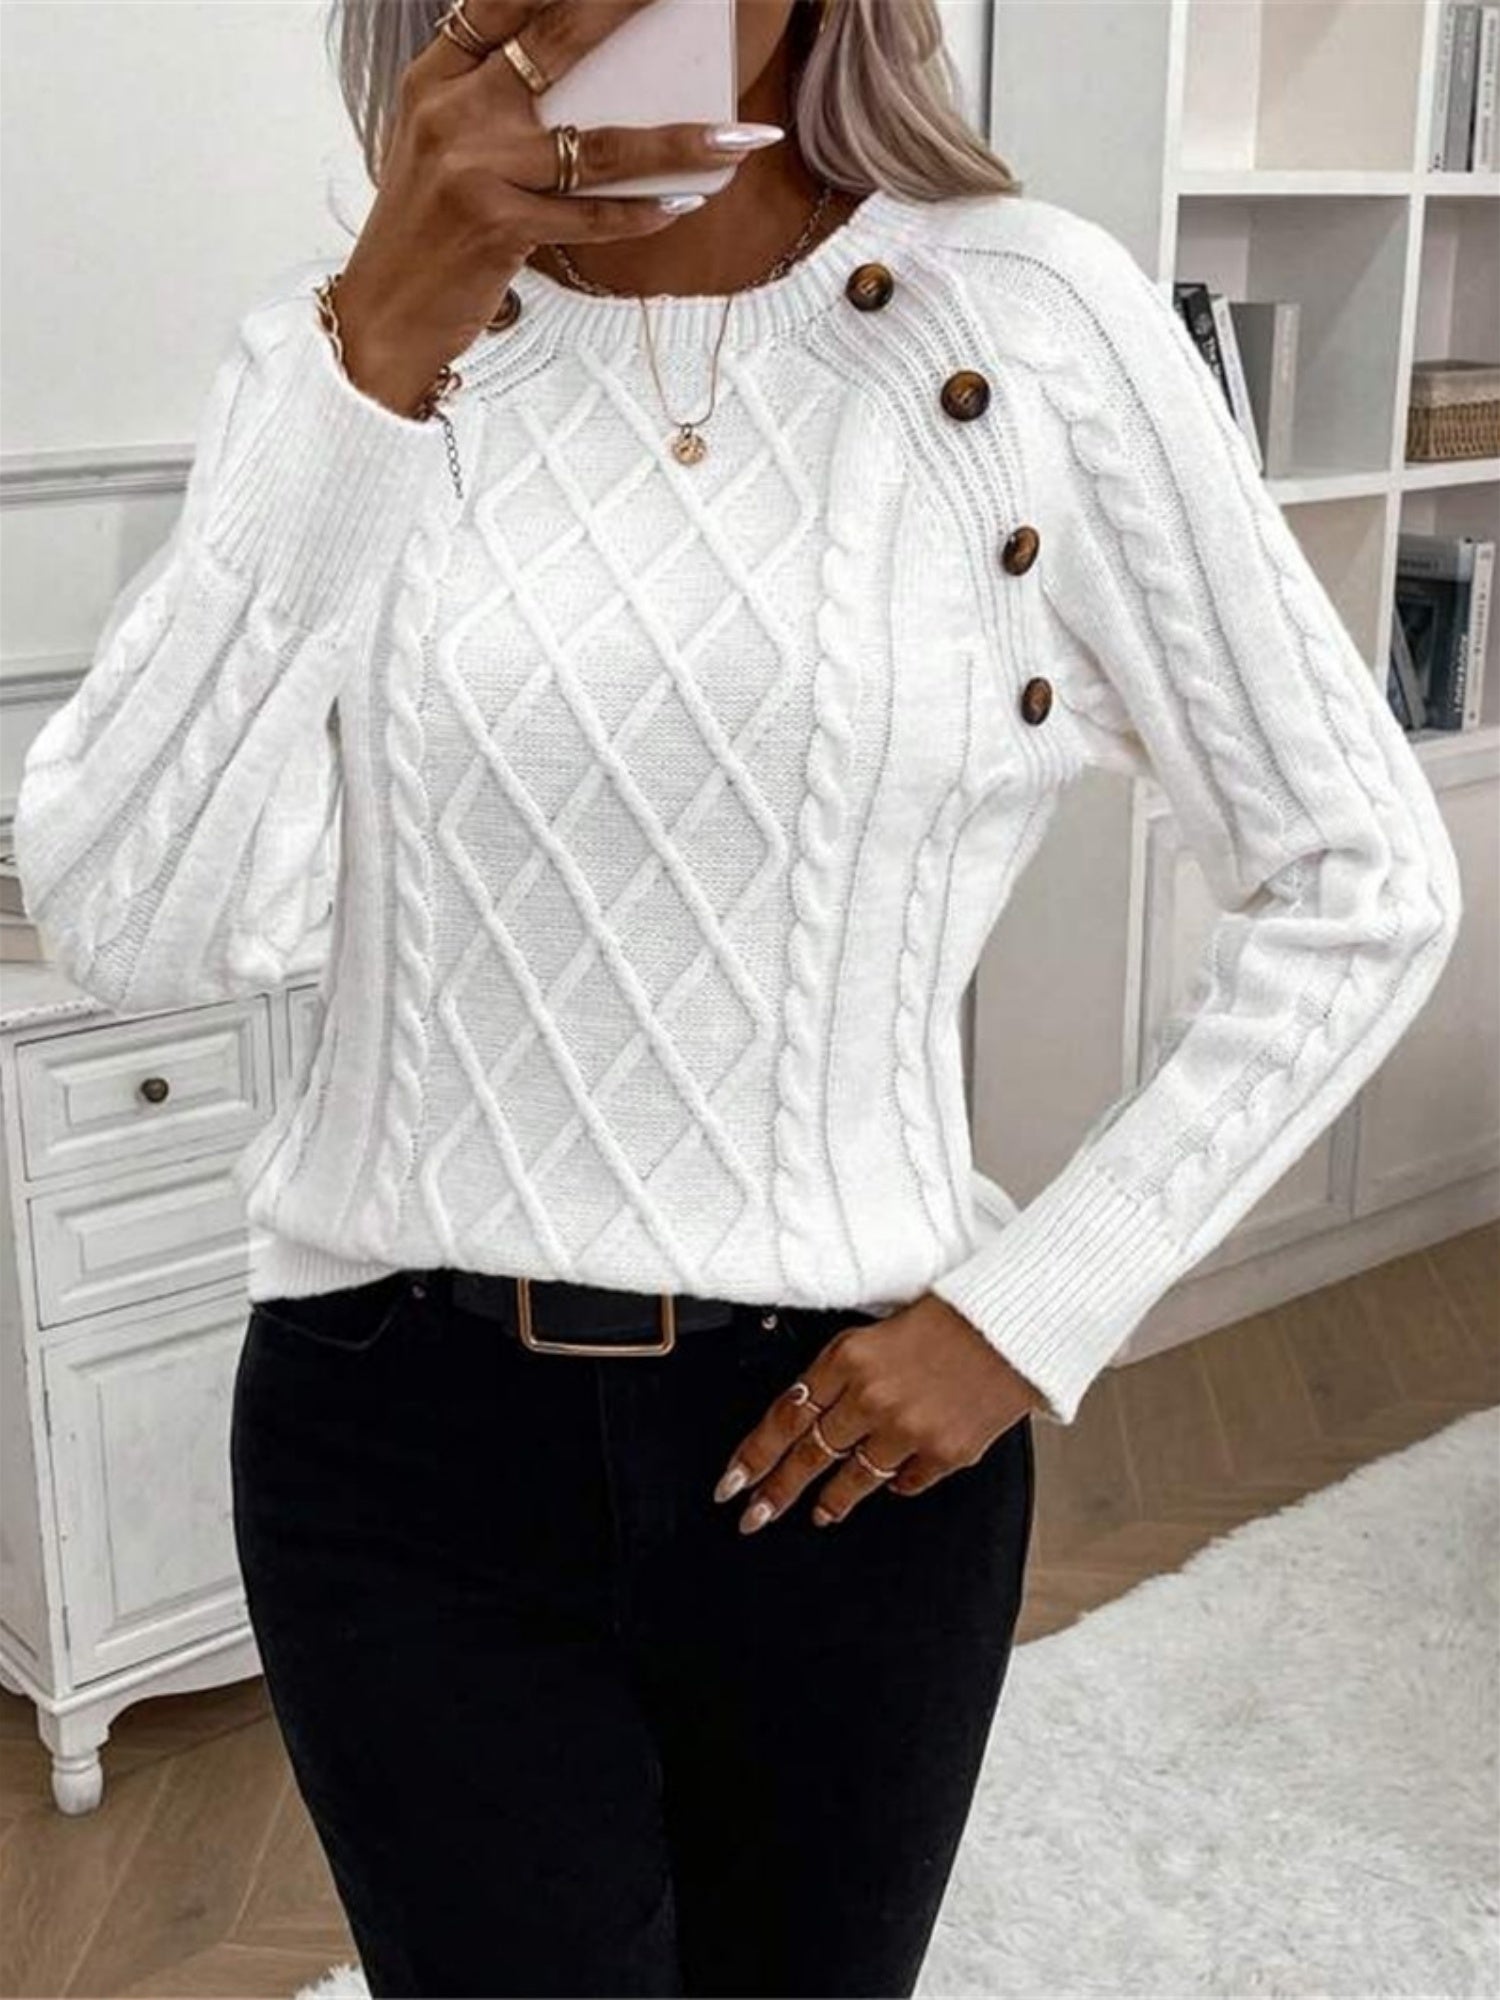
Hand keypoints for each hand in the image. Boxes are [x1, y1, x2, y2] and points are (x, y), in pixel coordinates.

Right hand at [333, 0, 783, 413]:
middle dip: (631, 7)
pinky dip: (643, 212)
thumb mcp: (447, 151)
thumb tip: (605, 88)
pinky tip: (686, 203)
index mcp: (435, 76)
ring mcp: (471, 166)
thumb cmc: (430, 234)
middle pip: (559, 37)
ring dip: (679, 140)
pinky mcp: (494, 226)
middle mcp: (450, 108)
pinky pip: (591, 214)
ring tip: (738, 137)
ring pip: (597, 143)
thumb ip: (500, 106)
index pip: (508, 0)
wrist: (381, 319)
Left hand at [713, 1294, 1044, 1533]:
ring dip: (830, 1500)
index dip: (752, 1456)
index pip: (782, 1418)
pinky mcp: (946, 1452)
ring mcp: (909, 1429)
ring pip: (854, 1478)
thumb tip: (805, 1416)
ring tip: (819, 1513)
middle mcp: (872, 1397)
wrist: (1011, 1325)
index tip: (731, 1482)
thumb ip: (838, 1372)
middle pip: (808, 1456)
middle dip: (775, 1493)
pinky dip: (894, 1485)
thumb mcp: (874, 1331)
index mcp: (847, 1359)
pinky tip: (886, 1487)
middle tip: (753, 1517)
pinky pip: (905, 1483)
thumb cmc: (944, 1319)